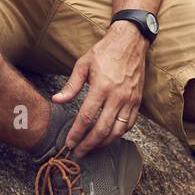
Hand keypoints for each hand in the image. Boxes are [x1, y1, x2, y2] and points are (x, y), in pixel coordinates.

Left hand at [50, 23, 147, 158]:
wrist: (130, 42)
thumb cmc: (105, 52)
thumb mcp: (83, 64)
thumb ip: (71, 86)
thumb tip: (56, 100)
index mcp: (101, 87)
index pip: (86, 117)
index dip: (77, 133)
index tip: (69, 143)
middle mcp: (117, 96)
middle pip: (102, 129)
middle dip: (89, 144)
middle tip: (79, 153)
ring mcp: (130, 100)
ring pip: (118, 131)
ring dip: (104, 143)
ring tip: (92, 147)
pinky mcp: (137, 101)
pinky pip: (129, 124)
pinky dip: (119, 134)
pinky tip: (109, 137)